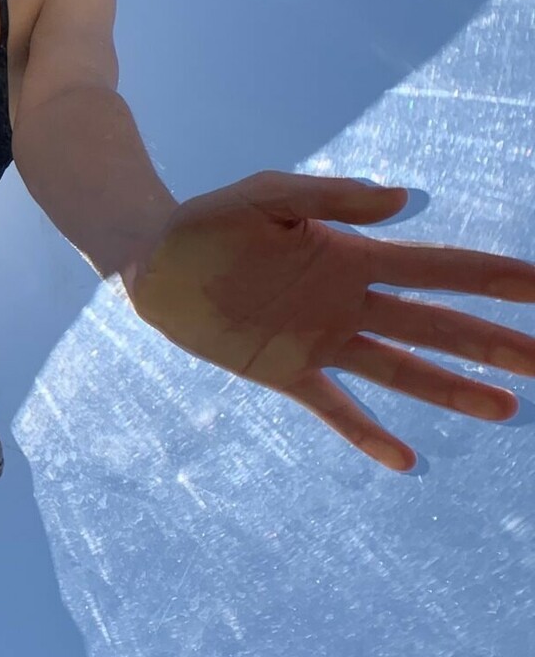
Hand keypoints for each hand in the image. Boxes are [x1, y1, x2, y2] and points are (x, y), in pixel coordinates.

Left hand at [126, 170, 534, 471]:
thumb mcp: (268, 196)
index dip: (492, 277)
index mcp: (353, 255)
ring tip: (505, 408)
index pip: (437, 269)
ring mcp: (322, 340)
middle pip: (435, 324)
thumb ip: (331, 197)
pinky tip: (403, 459)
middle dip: (492, 342)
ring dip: (451, 388)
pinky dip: (365, 433)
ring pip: (401, 368)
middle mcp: (349, 302)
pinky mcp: (285, 371)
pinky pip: (334, 407)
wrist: (156, 262)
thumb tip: (404, 199)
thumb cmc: (211, 221)